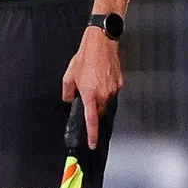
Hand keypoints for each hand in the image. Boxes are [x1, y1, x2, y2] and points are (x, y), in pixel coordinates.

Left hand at [61, 27, 121, 148]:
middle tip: (87, 95)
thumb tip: (69, 101)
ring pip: (105, 101)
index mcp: (90, 95)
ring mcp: (113, 89)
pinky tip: (100, 76)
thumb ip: (68, 93)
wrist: (101, 43)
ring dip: (99, 97)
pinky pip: (111, 92)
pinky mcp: (119, 83)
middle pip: (99, 111)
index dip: (92, 134)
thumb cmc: (84, 58)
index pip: (91, 120)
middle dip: (93, 109)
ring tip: (93, 80)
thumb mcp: (69, 76)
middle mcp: (104, 94)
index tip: (92, 144)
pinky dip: (105, 89)